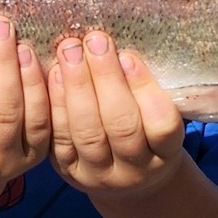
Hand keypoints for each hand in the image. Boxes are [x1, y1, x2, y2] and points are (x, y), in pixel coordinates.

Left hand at [48, 31, 184, 199]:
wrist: (125, 177)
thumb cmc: (145, 129)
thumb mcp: (158, 114)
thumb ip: (147, 87)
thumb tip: (122, 44)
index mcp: (165, 155)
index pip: (162, 126)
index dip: (145, 90)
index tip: (128, 56)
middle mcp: (133, 172)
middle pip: (121, 127)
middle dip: (106, 79)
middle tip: (95, 41)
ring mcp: (98, 175)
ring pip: (87, 133)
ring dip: (77, 86)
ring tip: (71, 50)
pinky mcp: (68, 170)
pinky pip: (59, 137)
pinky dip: (57, 103)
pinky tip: (53, 72)